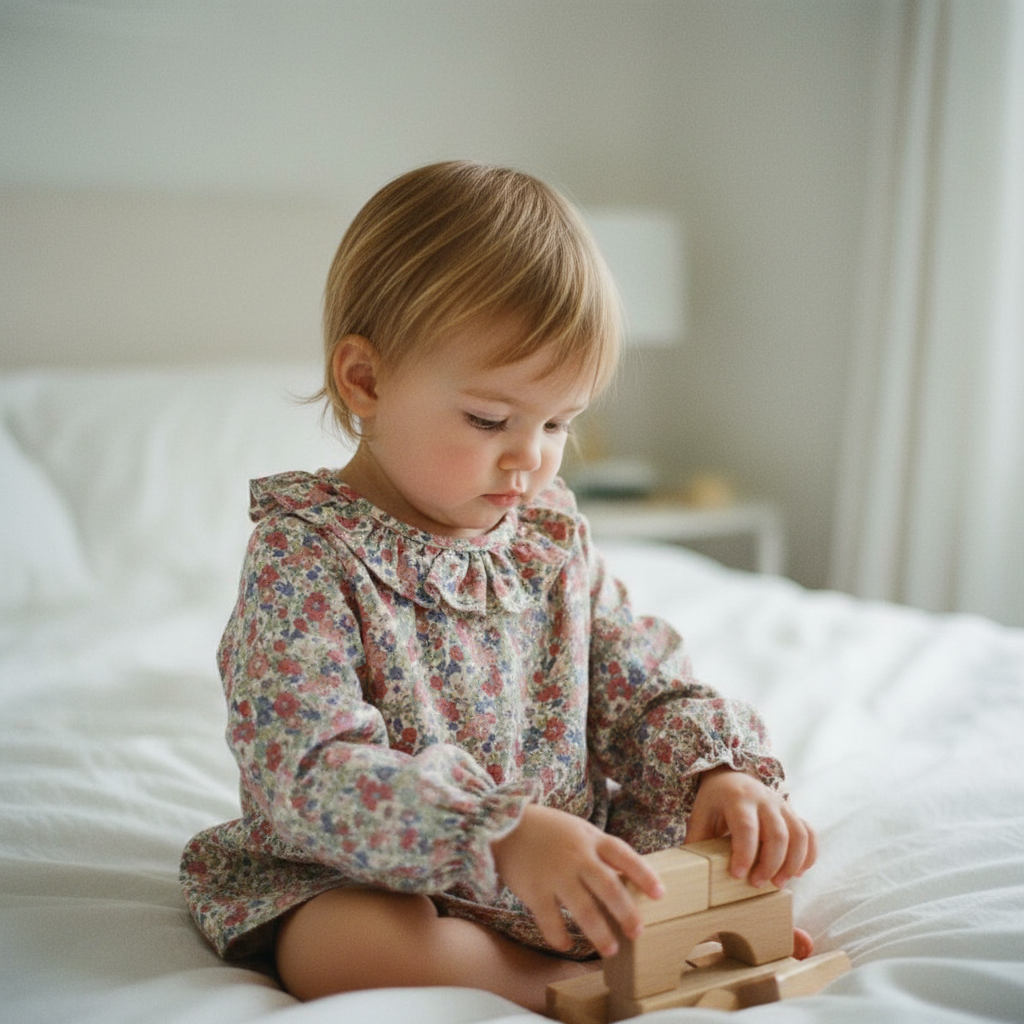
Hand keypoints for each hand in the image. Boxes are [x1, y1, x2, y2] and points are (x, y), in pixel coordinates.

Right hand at [491, 803, 664, 956]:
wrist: (501, 824)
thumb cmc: (546, 829)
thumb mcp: (577, 829)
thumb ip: (599, 849)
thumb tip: (627, 875)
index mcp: (589, 838)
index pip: (623, 855)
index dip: (644, 874)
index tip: (660, 894)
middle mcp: (575, 856)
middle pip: (608, 886)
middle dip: (626, 912)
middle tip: (638, 933)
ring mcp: (554, 874)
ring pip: (583, 909)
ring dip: (599, 932)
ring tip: (611, 950)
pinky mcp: (533, 890)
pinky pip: (550, 920)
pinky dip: (560, 936)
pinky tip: (568, 945)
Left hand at [684, 766, 816, 888]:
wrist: (731, 777)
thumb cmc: (714, 801)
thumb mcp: (700, 815)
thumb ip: (697, 840)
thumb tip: (690, 871)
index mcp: (737, 798)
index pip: (746, 827)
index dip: (744, 853)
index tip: (738, 875)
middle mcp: (764, 799)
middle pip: (777, 833)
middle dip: (770, 863)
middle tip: (757, 883)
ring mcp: (782, 805)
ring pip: (798, 835)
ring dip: (792, 863)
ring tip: (778, 883)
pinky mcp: (793, 812)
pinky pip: (809, 833)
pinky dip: (809, 854)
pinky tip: (798, 872)